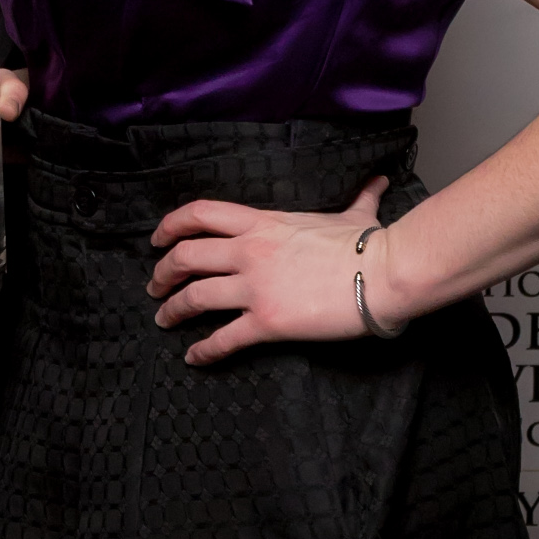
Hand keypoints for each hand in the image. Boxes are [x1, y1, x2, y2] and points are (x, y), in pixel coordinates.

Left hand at [147, 178, 390, 363]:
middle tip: (155, 286)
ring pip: (194, 297)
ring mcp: (255, 287)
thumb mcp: (355, 214)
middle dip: (162, 272)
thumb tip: (376, 182)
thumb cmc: (369, 245)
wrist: (383, 274)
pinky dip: (202, 351)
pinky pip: (222, 339)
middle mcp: (250, 252)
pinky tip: (194, 357)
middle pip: (185, 256)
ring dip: (173, 309)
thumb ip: (358, 199)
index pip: (201, 214)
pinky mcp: (266, 321)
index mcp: (263, 223)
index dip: (171, 225)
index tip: (158, 239)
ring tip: (164, 319)